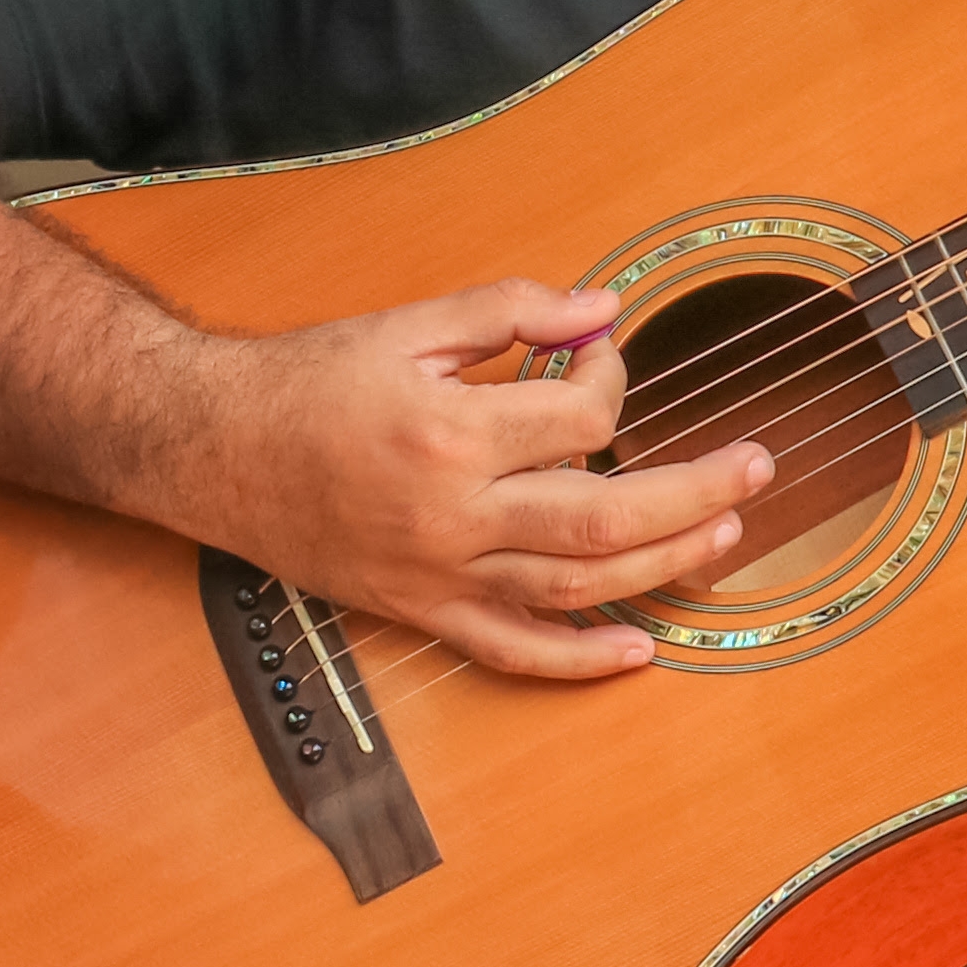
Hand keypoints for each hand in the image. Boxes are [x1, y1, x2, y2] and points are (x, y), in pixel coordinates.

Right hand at [159, 280, 766, 683]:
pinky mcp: (421, 609)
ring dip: (662, 566)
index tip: (607, 357)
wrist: (211, 447)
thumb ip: (509, 310)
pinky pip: (513, 649)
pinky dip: (580, 659)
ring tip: (723, 539)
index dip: (614, 381)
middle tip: (755, 468)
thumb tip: (601, 306)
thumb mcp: (406, 324)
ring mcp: (439, 572)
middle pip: (605, 514)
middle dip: (696, 492)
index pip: (580, 417)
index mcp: (450, 430)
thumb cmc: (304, 382)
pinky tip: (638, 649)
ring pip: (576, 584)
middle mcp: (452, 513)